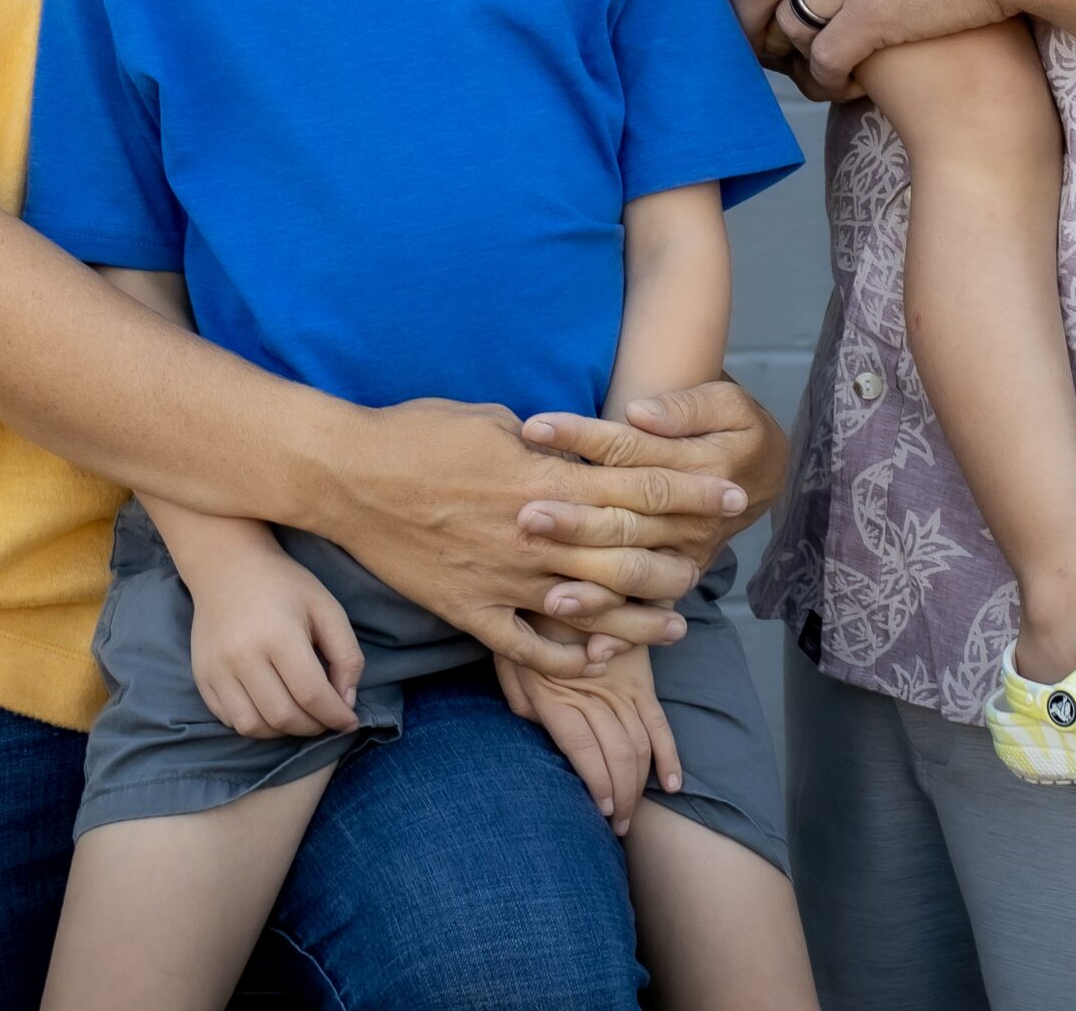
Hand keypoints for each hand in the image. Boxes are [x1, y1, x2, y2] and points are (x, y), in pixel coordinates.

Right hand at [185, 535, 364, 739]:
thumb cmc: (284, 585)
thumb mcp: (326, 607)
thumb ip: (346, 654)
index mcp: (279, 634)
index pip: (310, 693)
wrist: (228, 566)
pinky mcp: (202, 677)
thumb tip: (347, 703)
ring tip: (301, 716)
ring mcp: (217, 669)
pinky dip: (256, 725)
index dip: (335, 715)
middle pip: (283, 716)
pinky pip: (230, 720)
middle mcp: (242, 656)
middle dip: (313, 727)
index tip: (350, 721)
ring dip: (284, 733)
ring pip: (253, 727)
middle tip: (327, 718)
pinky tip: (272, 708)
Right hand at [332, 398, 736, 677]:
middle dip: (680, 552)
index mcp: (543, 477)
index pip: (636, 485)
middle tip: (716, 554)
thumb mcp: (490, 418)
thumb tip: (574, 448)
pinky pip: (530, 646)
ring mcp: (502, 578)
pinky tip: (600, 657)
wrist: (347, 477)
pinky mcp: (470, 610)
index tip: (728, 490)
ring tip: (677, 622)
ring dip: (639, 617)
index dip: (689, 489)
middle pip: (626, 550)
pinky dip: (569, 656)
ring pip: (589, 607)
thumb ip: (541, 442)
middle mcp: (533, 533)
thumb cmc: (417, 433)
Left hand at [496, 634, 681, 837]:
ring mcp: (622, 686)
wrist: (568, 580)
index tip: (601, 811)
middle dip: (620, 798)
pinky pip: (659, 721)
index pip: (584, 750)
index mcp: (559, 693)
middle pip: (616, 754)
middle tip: (617, 826)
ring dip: (639, 785)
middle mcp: (595, 693)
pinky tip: (672, 783)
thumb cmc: (529, 624)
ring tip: (631, 816)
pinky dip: (669, 754)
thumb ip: (519, 698)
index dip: (597, 784)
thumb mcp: (510, 659)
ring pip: (639, 744)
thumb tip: (537, 728)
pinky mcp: (641, 677)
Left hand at [515, 381, 786, 630]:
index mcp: (702, 468)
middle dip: (574, 520)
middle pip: (624, 518)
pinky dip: (622, 636)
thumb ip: (682, 409)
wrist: (765, 473)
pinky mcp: (678, 581)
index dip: (580, 437)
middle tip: (525, 515)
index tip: (533, 427)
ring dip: (590, 585)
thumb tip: (637, 412)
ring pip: (633, 573)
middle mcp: (692, 520)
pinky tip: (589, 652)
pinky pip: (650, 615)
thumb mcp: (726, 403)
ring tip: (546, 592)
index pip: (629, 451)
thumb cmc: (734, 427)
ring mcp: (685, 556)